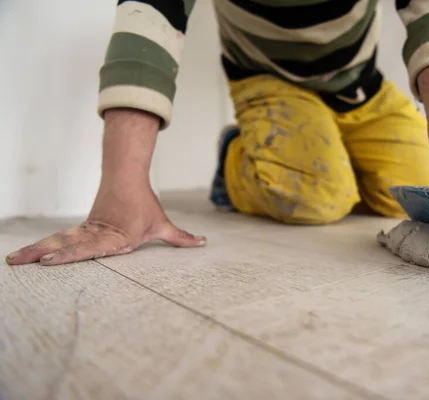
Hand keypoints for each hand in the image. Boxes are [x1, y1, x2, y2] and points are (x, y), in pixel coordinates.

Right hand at [5, 181, 205, 265]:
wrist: (127, 179)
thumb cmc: (145, 205)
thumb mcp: (163, 225)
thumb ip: (181, 238)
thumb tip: (203, 243)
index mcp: (116, 237)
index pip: (91, 248)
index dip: (70, 255)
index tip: (51, 260)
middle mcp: (98, 235)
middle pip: (67, 244)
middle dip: (42, 254)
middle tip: (19, 262)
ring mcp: (86, 230)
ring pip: (58, 240)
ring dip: (36, 249)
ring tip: (13, 260)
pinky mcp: (82, 228)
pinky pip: (60, 238)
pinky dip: (43, 245)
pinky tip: (27, 255)